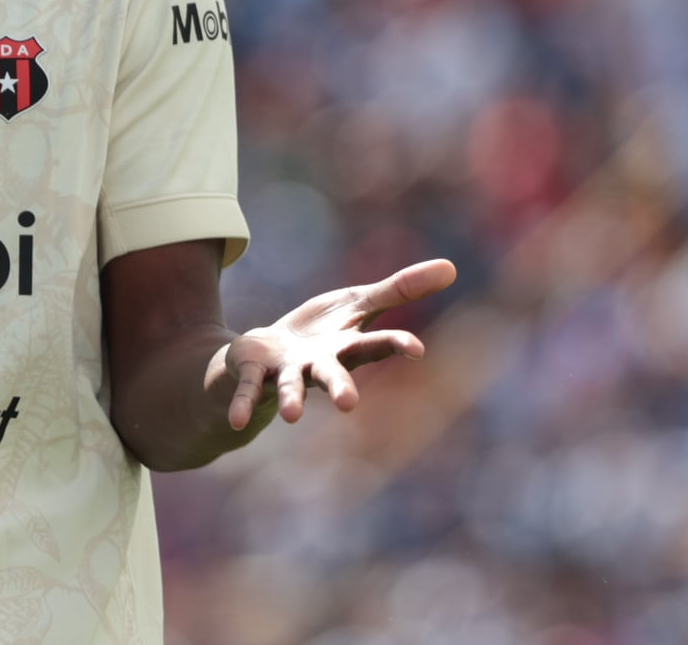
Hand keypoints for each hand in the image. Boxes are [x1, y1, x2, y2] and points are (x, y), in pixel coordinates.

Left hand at [219, 258, 456, 429]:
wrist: (270, 353)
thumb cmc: (322, 333)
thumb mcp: (358, 303)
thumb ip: (399, 290)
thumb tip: (452, 267)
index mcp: (347, 347)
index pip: (375, 344)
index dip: (395, 345)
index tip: (417, 349)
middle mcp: (320, 366)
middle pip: (333, 375)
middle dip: (340, 388)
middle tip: (348, 404)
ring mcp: (287, 372)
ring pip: (292, 386)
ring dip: (292, 400)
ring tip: (291, 416)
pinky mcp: (256, 372)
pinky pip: (248, 388)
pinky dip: (242, 402)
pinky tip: (235, 421)